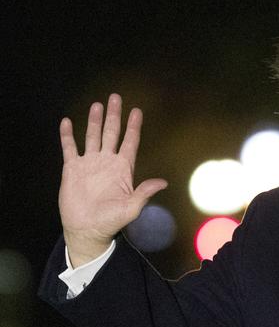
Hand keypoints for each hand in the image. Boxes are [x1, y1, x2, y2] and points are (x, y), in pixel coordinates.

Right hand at [58, 93, 166, 266]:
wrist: (88, 229)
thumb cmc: (112, 221)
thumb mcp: (132, 207)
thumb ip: (144, 192)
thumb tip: (163, 182)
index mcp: (123, 170)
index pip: (130, 142)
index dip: (133, 127)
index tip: (137, 111)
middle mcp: (107, 162)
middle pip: (111, 134)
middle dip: (114, 116)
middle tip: (116, 97)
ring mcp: (89, 164)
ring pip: (92, 136)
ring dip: (94, 121)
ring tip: (97, 105)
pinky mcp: (72, 169)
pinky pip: (69, 148)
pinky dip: (68, 135)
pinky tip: (67, 122)